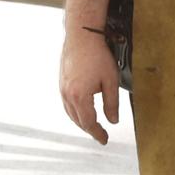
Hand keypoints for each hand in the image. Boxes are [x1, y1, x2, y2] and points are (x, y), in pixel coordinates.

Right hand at [59, 26, 120, 144]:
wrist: (82, 35)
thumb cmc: (96, 54)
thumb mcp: (111, 81)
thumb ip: (112, 103)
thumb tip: (113, 120)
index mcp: (79, 96)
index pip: (88, 123)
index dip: (97, 133)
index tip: (105, 139)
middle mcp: (67, 94)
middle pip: (78, 120)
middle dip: (89, 129)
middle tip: (100, 134)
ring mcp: (62, 88)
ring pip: (70, 113)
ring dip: (81, 121)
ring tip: (92, 124)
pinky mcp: (62, 82)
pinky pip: (66, 103)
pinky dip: (75, 111)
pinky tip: (82, 109)